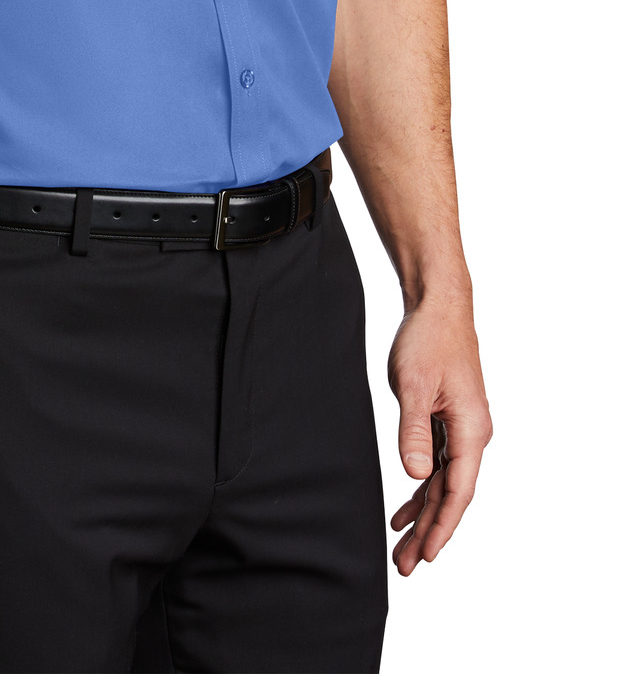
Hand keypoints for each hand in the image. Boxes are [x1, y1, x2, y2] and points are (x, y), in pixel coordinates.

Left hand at [387, 295, 491, 574]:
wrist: (437, 306)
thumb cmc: (428, 340)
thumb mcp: (415, 385)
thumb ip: (415, 431)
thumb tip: (417, 475)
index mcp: (471, 430)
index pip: (458, 492)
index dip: (442, 527)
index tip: (426, 556)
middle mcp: (472, 435)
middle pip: (450, 496)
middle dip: (429, 532)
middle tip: (405, 566)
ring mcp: (461, 429)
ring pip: (442, 484)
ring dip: (423, 515)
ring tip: (402, 547)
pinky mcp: (447, 421)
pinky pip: (437, 466)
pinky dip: (421, 488)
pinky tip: (404, 507)